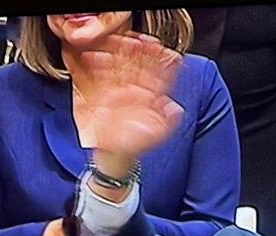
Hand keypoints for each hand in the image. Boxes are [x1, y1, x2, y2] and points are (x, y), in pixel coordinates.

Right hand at [76, 33, 183, 164]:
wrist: (116, 154)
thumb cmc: (136, 145)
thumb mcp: (155, 136)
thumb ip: (168, 124)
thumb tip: (176, 109)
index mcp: (152, 99)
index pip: (160, 78)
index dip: (164, 65)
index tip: (168, 53)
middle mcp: (138, 91)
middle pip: (141, 67)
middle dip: (144, 53)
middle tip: (146, 41)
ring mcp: (121, 90)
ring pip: (123, 67)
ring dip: (124, 54)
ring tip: (126, 43)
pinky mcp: (105, 92)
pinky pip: (103, 76)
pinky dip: (101, 65)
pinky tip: (100, 55)